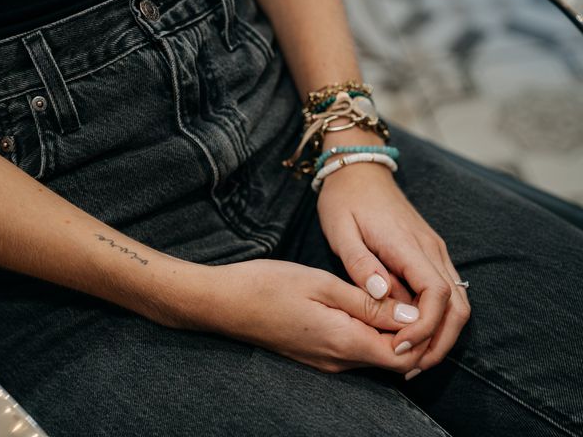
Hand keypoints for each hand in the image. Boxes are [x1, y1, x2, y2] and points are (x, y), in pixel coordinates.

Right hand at [195, 259, 425, 372]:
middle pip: (392, 358)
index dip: (423, 334)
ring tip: (384, 293)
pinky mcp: (315, 356)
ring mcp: (325, 362)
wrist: (225, 303)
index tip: (421, 300)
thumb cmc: (270, 286)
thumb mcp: (323, 285)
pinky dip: (367, 331)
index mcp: (345, 342)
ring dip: (387, 329)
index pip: (405, 356)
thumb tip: (412, 317)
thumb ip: (369, 304)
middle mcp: (339, 362)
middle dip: (409, 331)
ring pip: (373, 353)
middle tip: (404, 291)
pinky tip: (359, 303)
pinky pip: (354, 350)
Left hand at [317, 162, 470, 374]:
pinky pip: (445, 290)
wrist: (359, 171)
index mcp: (408, 245)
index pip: (436, 294)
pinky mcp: (429, 253)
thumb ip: (360, 264)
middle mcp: (430, 249)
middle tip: (409, 367)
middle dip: (440, 342)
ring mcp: (434, 250)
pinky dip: (437, 318)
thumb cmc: (344, 201)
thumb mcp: (341, 230)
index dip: (425, 328)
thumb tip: (381, 295)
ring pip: (458, 301)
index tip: (399, 349)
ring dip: (441, 334)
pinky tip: (412, 333)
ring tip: (411, 359)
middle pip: (457, 305)